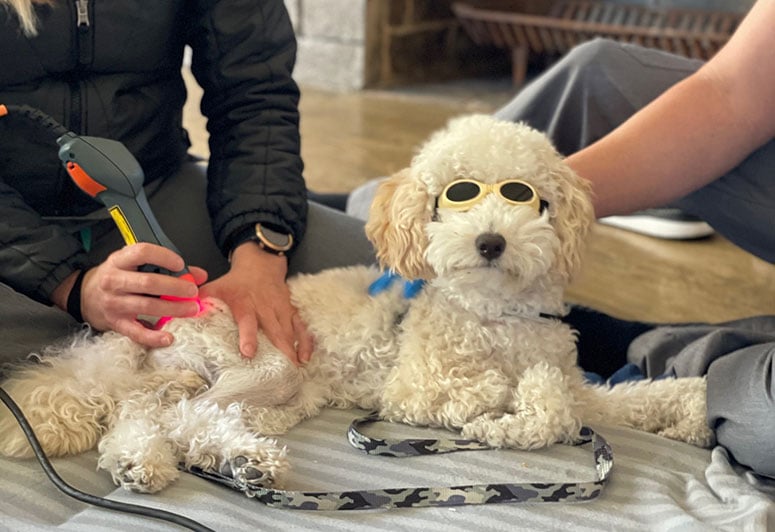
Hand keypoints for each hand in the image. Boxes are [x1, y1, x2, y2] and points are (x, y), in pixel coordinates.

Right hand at [54, 243, 206, 346]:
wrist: (85, 296)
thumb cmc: (118, 277)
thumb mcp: (135, 265)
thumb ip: (166, 267)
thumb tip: (199, 275)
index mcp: (119, 261)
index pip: (141, 252)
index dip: (163, 257)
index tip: (180, 264)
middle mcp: (114, 281)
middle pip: (148, 283)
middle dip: (174, 287)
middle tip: (192, 291)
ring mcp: (113, 303)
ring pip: (146, 306)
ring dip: (172, 309)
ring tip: (192, 309)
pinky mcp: (115, 323)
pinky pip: (136, 332)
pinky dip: (153, 337)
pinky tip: (168, 337)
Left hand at [199, 242, 312, 365]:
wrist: (261, 264)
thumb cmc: (235, 281)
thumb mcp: (216, 286)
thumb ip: (200, 301)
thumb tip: (178, 315)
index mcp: (245, 303)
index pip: (247, 321)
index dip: (248, 336)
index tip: (249, 353)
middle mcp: (265, 307)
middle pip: (274, 330)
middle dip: (280, 350)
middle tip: (283, 371)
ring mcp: (280, 309)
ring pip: (289, 330)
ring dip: (293, 350)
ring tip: (295, 370)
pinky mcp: (290, 310)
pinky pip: (301, 326)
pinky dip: (304, 341)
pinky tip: (305, 357)